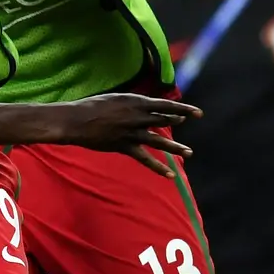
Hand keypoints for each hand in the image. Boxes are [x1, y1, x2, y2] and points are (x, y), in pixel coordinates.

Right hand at [54, 93, 199, 175]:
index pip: (166, 106)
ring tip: (189, 152)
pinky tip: (170, 175)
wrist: (76, 120)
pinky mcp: (124, 146)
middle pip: (164, 120)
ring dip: (175, 148)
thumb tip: (143, 105)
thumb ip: (131, 103)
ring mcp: (132, 133)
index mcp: (136, 102)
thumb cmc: (91, 106)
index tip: (197, 113)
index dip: (184, 109)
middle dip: (177, 121)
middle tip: (186, 123)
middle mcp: (137, 117)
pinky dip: (158, 167)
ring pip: (159, 141)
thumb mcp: (116, 98)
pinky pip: (145, 159)